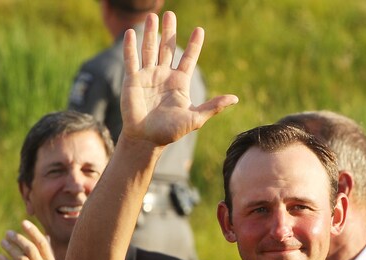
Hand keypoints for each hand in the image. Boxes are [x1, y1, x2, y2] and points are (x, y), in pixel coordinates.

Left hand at [0, 220, 63, 259]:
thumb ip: (47, 253)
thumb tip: (45, 236)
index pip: (43, 244)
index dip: (33, 232)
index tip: (24, 223)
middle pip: (30, 249)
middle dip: (18, 239)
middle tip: (8, 233)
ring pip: (20, 259)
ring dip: (10, 248)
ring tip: (2, 242)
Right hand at [121, 11, 237, 146]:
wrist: (146, 139)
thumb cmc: (171, 131)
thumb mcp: (195, 118)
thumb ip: (213, 106)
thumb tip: (235, 98)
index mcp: (179, 83)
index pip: (188, 59)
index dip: (193, 45)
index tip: (199, 30)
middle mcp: (164, 76)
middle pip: (167, 48)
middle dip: (169, 32)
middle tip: (170, 14)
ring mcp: (147, 76)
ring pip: (150, 49)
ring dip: (151, 33)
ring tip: (153, 17)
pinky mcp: (132, 80)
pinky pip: (131, 60)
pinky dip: (130, 47)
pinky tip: (131, 32)